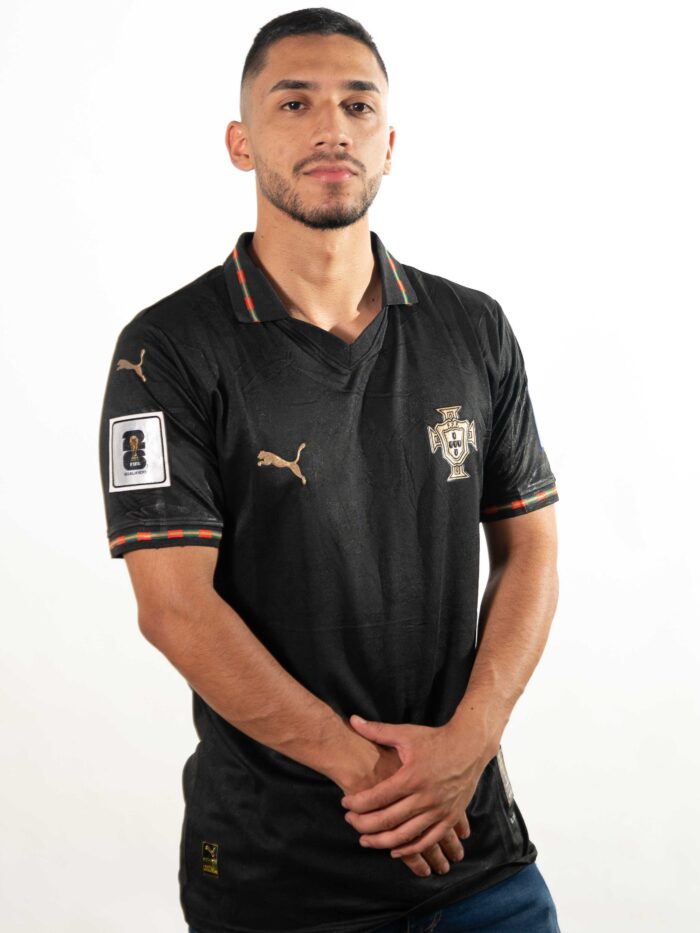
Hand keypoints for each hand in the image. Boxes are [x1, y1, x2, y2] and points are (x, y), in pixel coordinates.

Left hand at [338, 726, 470, 876]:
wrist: (470, 745)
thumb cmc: (435, 739)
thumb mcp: (406, 733)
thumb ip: (377, 731)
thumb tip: (353, 720)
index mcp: (412, 776)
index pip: (377, 797)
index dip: (357, 803)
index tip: (345, 802)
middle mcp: (425, 797)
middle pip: (387, 820)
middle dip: (364, 824)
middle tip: (350, 821)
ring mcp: (439, 810)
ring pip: (405, 835)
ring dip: (382, 842)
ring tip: (365, 840)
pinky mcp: (450, 817)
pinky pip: (428, 840)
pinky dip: (410, 849)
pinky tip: (395, 850)